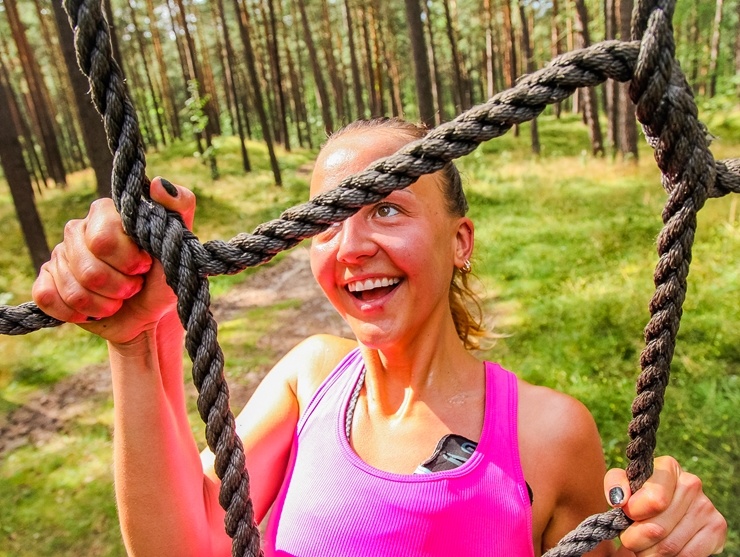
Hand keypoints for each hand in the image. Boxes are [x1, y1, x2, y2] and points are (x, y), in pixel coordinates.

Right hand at [32, 178, 195, 344]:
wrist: (151, 313)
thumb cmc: (167, 274)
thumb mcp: (180, 242)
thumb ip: (180, 206)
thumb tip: (159, 184)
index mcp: (106, 213)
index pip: (103, 240)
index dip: (129, 261)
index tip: (145, 265)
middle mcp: (78, 229)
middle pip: (88, 269)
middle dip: (119, 287)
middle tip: (134, 286)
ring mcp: (59, 255)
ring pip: (73, 290)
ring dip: (104, 305)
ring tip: (119, 299)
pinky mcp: (47, 282)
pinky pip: (47, 298)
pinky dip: (76, 312)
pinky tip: (94, 310)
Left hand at [605, 456, 726, 555]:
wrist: (659, 516)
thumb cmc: (637, 500)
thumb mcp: (622, 488)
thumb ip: (615, 484)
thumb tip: (620, 498)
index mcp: (667, 466)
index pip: (654, 499)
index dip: (634, 514)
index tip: (628, 515)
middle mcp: (691, 483)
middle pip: (657, 528)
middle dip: (636, 539)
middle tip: (631, 537)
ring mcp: (706, 506)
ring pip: (670, 546)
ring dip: (649, 552)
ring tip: (645, 544)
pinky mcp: (717, 528)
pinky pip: (687, 556)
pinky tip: (663, 550)